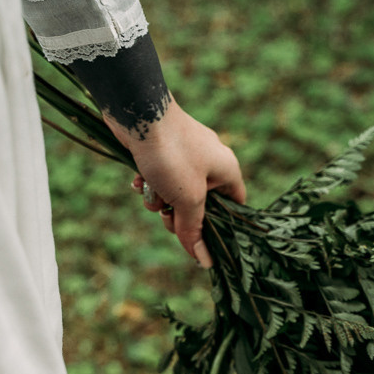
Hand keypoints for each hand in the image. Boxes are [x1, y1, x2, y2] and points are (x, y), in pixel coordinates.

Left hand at [108, 99, 245, 267]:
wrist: (138, 113)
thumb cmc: (171, 154)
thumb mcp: (186, 198)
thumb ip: (193, 229)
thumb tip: (203, 260)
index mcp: (227, 170)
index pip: (235, 207)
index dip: (221, 226)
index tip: (203, 240)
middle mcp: (211, 162)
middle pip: (200, 206)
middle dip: (179, 214)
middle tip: (167, 213)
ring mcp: (187, 155)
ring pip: (176, 194)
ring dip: (160, 199)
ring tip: (151, 188)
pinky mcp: (165, 151)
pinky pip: (161, 178)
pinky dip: (150, 182)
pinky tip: (139, 178)